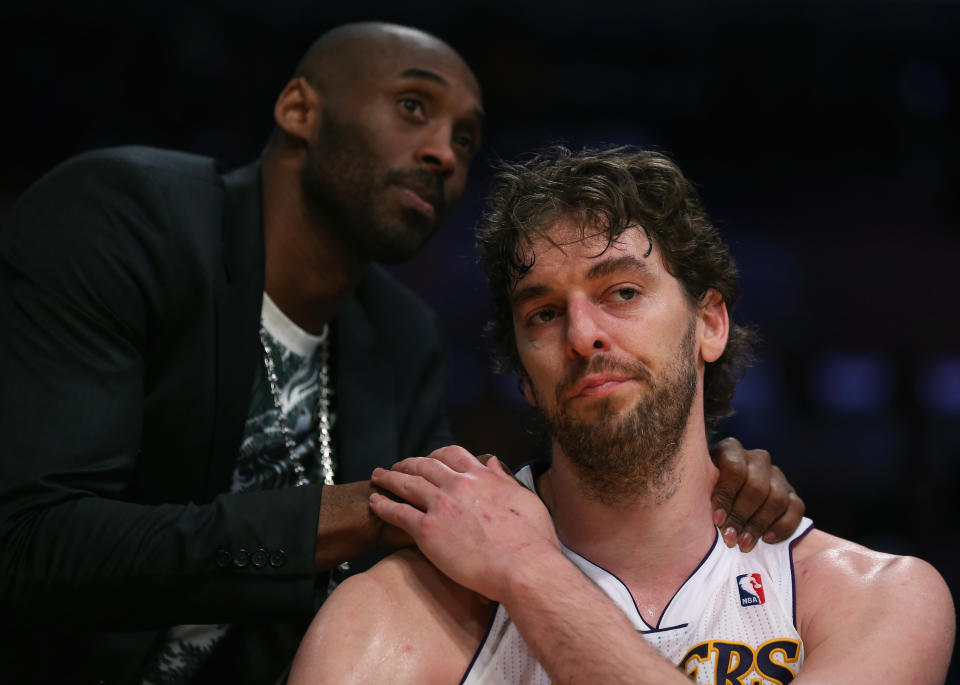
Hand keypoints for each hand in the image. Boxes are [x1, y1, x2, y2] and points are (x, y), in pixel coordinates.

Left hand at [369, 445, 559, 601]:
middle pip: (424, 466)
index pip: (453, 455)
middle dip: (408, 464)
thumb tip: (493, 463)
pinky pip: (398, 513)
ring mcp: (441, 506)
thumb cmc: (532, 540)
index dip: (436, 455)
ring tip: (378, 477)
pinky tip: (374, 502)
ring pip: (407, 484)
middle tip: (397, 467)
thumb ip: (505, 479)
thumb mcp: (525, 499)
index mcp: (482, 477)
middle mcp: (459, 485)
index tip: (429, 459)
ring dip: (390, 478)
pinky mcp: (428, 530)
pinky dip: (384, 505)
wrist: (523, 567)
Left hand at [709, 437, 804, 550]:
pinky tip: (766, 540)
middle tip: (730, 538)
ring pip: (777, 498)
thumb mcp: (695, 485)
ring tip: (744, 544)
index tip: (716, 521)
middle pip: (757, 486)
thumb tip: (706, 514)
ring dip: (759, 525)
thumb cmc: (701, 493)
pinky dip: (782, 526)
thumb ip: (699, 490)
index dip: (726, 496)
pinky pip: (796, 508)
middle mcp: (756, 459)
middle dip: (742, 516)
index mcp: (730, 449)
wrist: (720, 501)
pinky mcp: (791, 493)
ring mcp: (776, 475)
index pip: (735, 469)